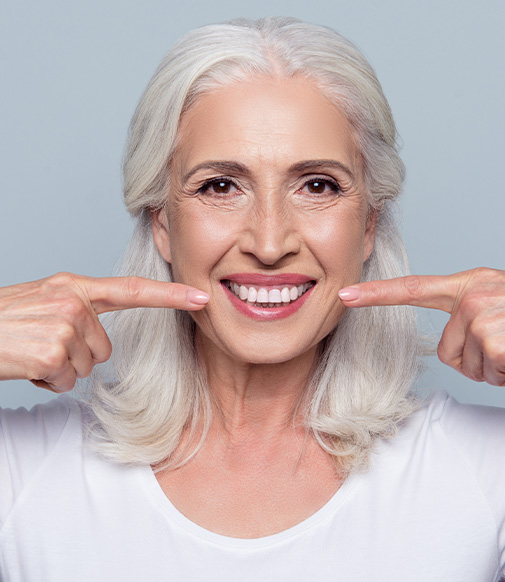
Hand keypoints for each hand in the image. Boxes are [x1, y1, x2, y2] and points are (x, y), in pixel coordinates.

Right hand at [0, 272, 208, 392]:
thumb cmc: (2, 321)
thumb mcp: (42, 301)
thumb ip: (77, 309)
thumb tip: (100, 341)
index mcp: (73, 287)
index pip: (132, 290)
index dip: (170, 295)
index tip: (201, 298)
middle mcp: (73, 302)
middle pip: (105, 348)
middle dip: (77, 355)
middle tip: (42, 344)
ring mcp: (64, 325)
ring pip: (86, 367)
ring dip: (59, 368)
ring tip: (31, 351)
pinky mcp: (53, 352)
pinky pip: (65, 381)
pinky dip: (45, 381)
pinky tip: (25, 364)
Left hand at [338, 267, 504, 385]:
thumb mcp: (498, 309)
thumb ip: (468, 318)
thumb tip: (448, 349)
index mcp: (471, 285)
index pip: (414, 289)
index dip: (377, 295)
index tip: (345, 296)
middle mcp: (474, 293)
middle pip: (446, 350)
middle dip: (477, 362)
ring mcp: (484, 313)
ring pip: (467, 366)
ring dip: (495, 369)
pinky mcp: (494, 335)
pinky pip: (488, 371)